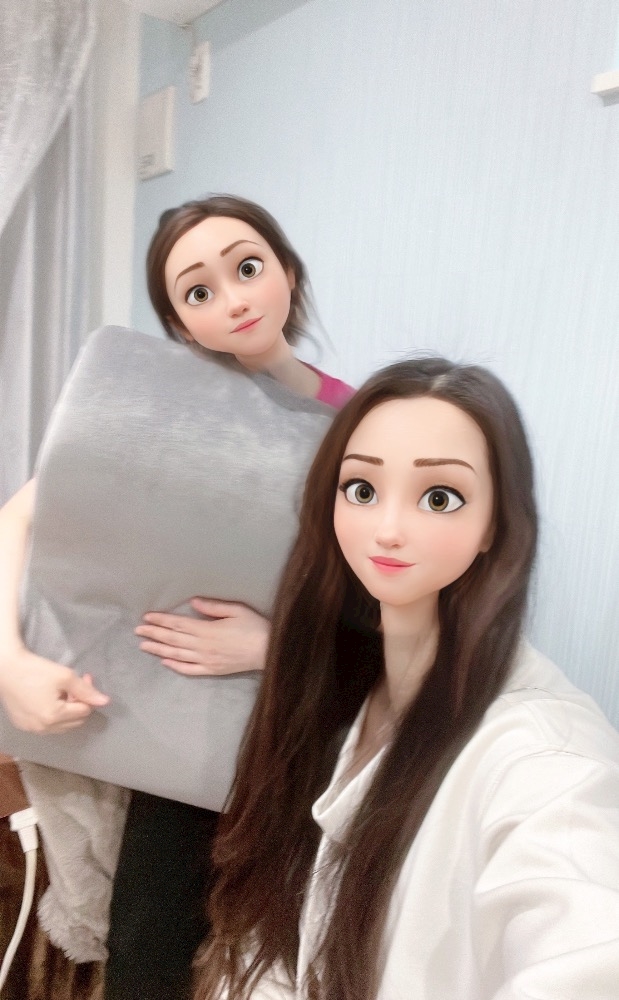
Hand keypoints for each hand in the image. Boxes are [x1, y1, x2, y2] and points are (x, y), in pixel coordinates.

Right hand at [0, 647, 108, 732]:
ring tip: (61, 693)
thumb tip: (105, 701)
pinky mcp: (23, 726)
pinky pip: (47, 726)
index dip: (88, 695)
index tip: (84, 678)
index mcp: (54, 716)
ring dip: (67, 712)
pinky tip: (48, 700)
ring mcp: (32, 730)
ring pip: (62, 726)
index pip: (84, 712)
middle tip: (74, 686)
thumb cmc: (36, 670)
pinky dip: (53, 716)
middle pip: (75, 722)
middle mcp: (43, 728)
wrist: (6, 669)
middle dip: (79, 705)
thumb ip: (86, 690)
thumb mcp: (64, 677)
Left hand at [135, 598, 269, 675]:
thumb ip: (213, 607)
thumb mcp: (237, 610)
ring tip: (143, 645)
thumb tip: (193, 602)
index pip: (178, 624)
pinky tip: (164, 662)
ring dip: (158, 649)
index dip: (161, 620)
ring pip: (176, 655)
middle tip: (137, 630)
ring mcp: (206, 660)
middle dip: (154, 633)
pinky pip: (189, 670)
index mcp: (207, 630)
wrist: (269, 652)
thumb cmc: (255, 627)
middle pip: (173, 639)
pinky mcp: (212, 670)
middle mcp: (203, 646)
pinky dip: (175, 666)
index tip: (147, 616)